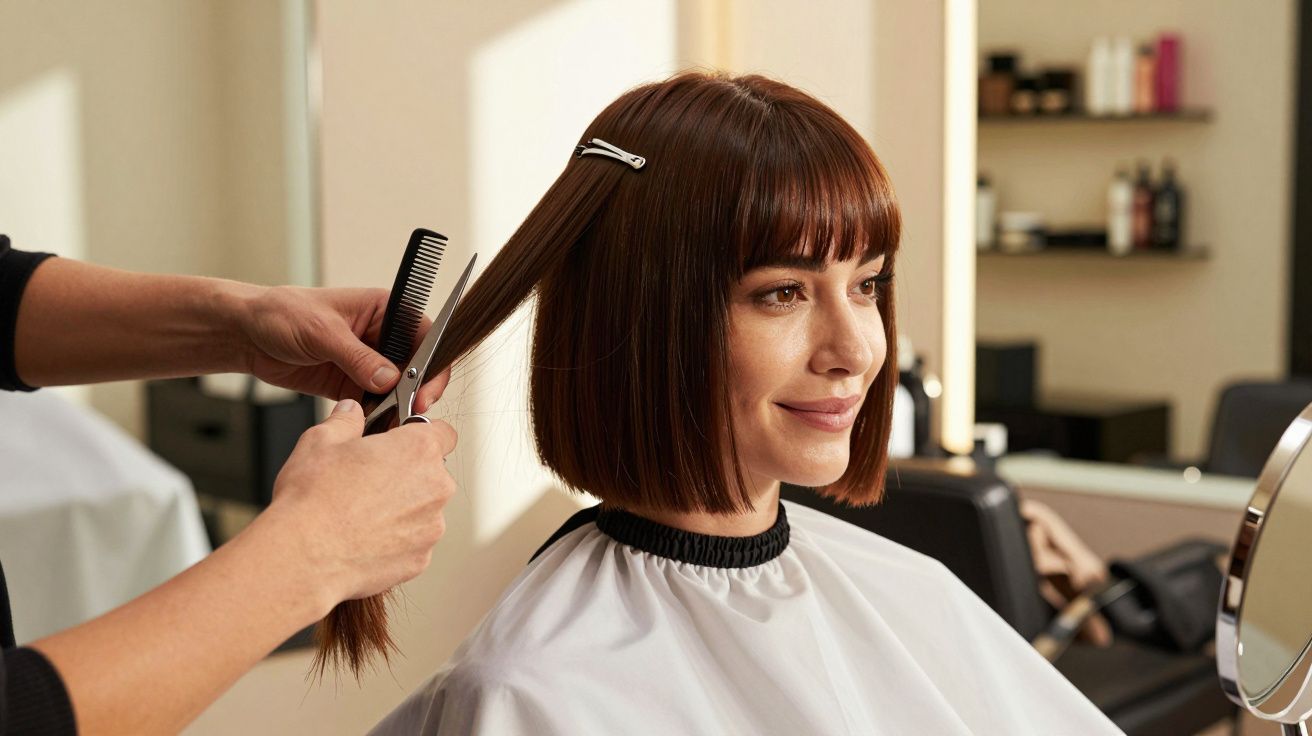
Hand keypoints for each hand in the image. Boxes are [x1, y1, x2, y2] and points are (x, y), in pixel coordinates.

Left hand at [237, 285, 449, 406]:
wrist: (247, 335)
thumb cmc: (282, 313)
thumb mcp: (322, 332)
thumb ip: (358, 357)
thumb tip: (390, 379)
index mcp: (383, 311)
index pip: (423, 335)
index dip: (431, 364)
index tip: (425, 390)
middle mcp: (381, 337)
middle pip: (415, 367)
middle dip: (416, 391)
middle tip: (410, 412)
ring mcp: (368, 362)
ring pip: (397, 389)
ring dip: (396, 406)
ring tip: (392, 423)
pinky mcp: (352, 384)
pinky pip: (374, 403)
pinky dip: (376, 416)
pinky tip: (374, 426)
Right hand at [261, 399, 458, 607]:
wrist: (304, 556)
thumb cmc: (313, 500)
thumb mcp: (321, 440)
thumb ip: (346, 420)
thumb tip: (351, 412)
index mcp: (418, 450)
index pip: (443, 433)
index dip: (422, 435)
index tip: (403, 442)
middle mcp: (435, 487)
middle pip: (433, 474)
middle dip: (407, 475)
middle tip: (370, 480)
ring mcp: (431, 526)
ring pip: (423, 510)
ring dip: (402, 509)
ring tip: (361, 514)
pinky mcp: (421, 559)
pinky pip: (413, 543)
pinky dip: (395, 541)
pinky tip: (363, 538)